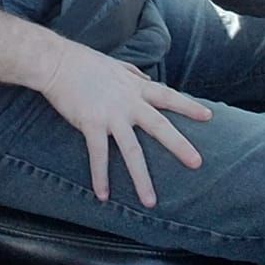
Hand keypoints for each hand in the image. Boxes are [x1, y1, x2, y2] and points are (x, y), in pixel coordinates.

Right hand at [36, 37, 211, 207]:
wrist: (56, 62)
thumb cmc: (84, 63)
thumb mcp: (115, 65)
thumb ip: (134, 75)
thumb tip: (148, 80)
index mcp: (135, 88)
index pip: (168, 96)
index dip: (188, 106)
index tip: (208, 115)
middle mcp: (128, 103)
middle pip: (159, 126)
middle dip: (179, 145)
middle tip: (198, 163)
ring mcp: (111, 115)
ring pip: (131, 151)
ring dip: (142, 178)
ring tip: (150, 202)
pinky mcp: (91, 124)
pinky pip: (99, 156)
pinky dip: (100, 177)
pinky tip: (103, 196)